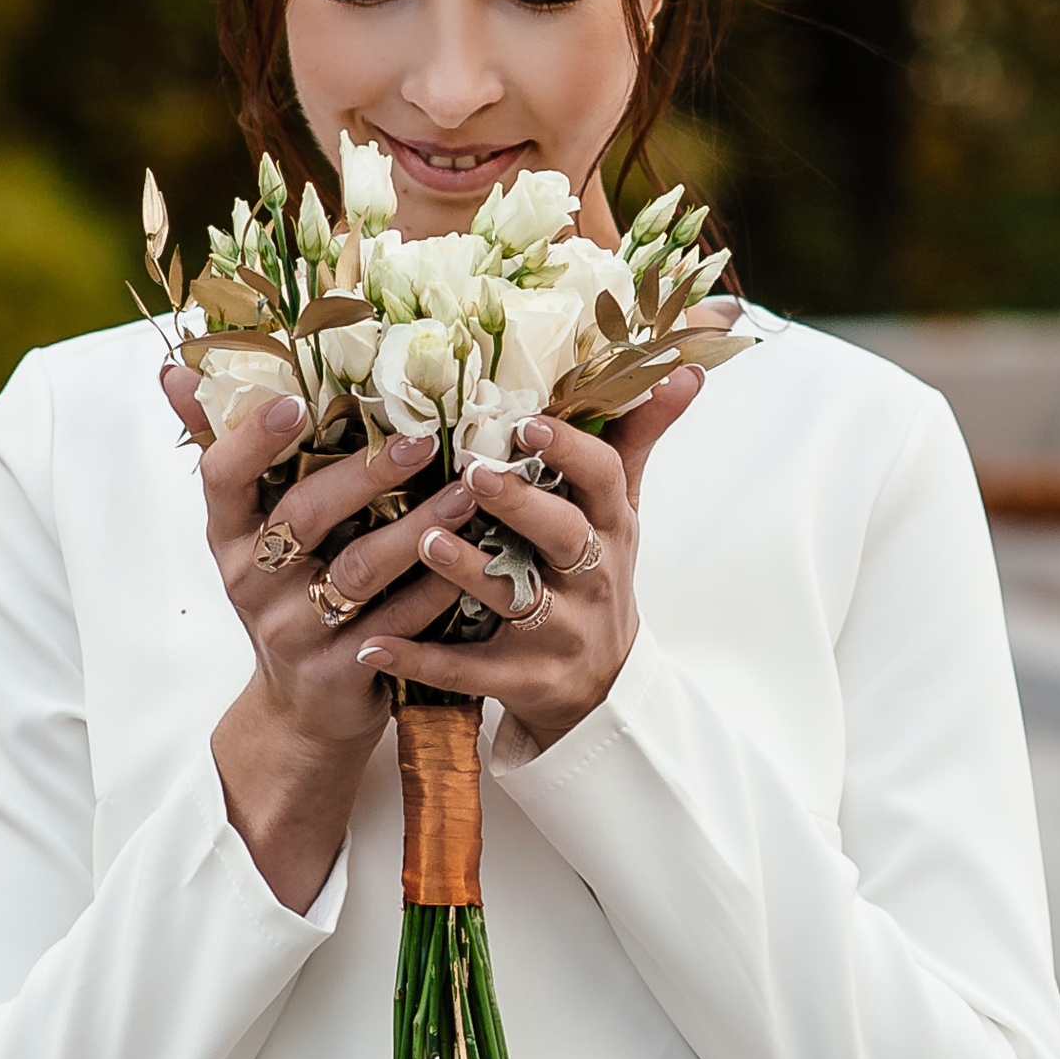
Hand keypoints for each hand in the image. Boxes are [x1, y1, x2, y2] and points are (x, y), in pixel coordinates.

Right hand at [167, 363, 466, 909]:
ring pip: (359, 572)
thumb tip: (178, 370)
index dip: (253, 438)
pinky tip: (475, 555)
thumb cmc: (286, 594)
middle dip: (363, 474)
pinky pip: (397, 623)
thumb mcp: (248, 531)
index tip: (296, 399)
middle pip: (301, 518)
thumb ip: (227, 449)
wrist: (303, 708)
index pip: (222, 477)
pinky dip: (438, 589)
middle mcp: (251, 581)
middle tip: (422, 438)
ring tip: (465, 492)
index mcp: (227, 536)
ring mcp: (294, 630)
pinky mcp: (341, 671)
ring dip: (416, 530)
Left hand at [354, 364, 705, 753]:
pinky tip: (374, 646)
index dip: (570, 450)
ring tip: (423, 540)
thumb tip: (685, 371)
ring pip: (515, 601)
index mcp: (611, 528)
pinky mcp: (523, 680)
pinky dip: (421, 661)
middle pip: (564, 537)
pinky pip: (469, 672)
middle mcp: (591, 580)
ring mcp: (559, 634)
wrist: (601, 687)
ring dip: (468, 572)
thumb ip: (637, 440)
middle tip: (472, 471)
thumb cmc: (596, 575)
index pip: (604, 480)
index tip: (528, 420)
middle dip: (521, 504)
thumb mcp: (621, 511)